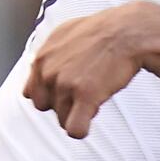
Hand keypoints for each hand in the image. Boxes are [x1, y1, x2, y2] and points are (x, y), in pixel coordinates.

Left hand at [22, 1, 157, 138]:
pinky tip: (90, 119)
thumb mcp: (63, 35)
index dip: (51, 95)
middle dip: (64, 105)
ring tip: (95, 95)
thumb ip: (48, 56)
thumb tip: (39, 71)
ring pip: (63, 119)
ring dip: (78, 113)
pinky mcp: (85, 96)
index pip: (33, 93)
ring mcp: (65, 85)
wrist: (127, 31)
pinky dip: (82, 129)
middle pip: (48, 108)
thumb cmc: (101, 31)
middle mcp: (49, 72)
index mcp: (42, 59)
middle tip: (83, 94)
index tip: (66, 91)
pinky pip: (75, 129)